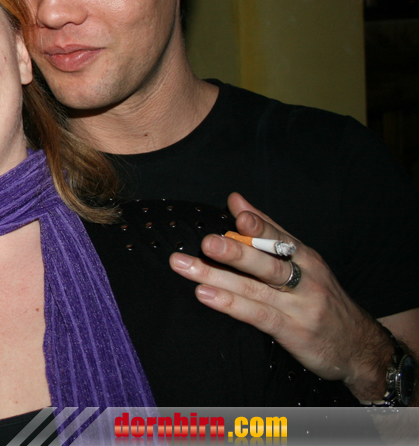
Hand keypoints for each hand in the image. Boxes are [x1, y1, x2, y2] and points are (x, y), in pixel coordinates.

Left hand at [169, 192, 393, 402]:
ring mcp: (299, 307)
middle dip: (235, 252)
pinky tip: (205, 295)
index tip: (238, 214)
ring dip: (217, 277)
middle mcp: (305, 280)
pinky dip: (231, 304)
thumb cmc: (322, 298)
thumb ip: (268, 231)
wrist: (360, 347)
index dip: (259, 227)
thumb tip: (235, 200)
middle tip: (206, 242)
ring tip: (187, 267)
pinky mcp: (292, 331)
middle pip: (267, 264)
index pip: (279, 238)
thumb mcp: (303, 262)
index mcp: (305, 258)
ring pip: (254, 289)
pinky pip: (258, 316)